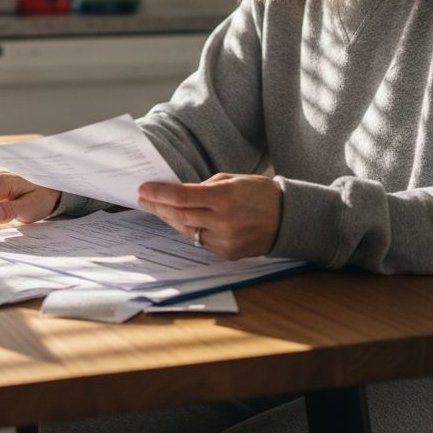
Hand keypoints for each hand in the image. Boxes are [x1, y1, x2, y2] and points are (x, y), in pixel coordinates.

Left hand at [136, 173, 282, 259]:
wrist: (289, 218)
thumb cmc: (260, 193)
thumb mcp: (233, 179)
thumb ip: (205, 187)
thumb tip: (179, 193)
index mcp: (225, 198)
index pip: (182, 196)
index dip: (159, 194)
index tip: (143, 189)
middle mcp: (223, 221)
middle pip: (180, 215)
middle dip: (159, 206)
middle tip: (144, 199)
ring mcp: (225, 240)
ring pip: (187, 230)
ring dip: (171, 219)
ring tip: (159, 209)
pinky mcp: (228, 253)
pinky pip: (201, 242)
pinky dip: (190, 230)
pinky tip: (182, 221)